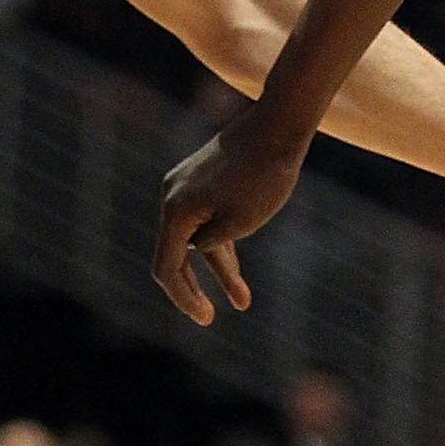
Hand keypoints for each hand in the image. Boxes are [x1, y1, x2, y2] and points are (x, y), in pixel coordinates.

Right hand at [153, 104, 308, 324]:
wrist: (277, 127)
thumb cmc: (264, 177)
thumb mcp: (241, 223)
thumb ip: (213, 246)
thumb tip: (198, 249)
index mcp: (175, 211)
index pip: (168, 268)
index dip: (184, 298)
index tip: (205, 318)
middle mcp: (171, 197)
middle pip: (174, 256)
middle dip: (193, 289)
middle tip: (209, 317)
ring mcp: (184, 188)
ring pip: (195, 240)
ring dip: (217, 271)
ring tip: (242, 300)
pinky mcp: (200, 181)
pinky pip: (205, 222)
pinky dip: (220, 246)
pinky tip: (235, 272)